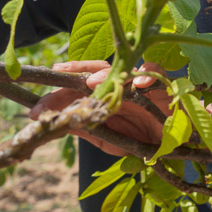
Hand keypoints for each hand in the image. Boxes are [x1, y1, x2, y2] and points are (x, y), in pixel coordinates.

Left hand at [31, 61, 166, 155]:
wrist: (175, 143)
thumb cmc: (140, 138)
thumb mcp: (108, 139)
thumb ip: (88, 128)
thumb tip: (60, 122)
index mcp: (105, 96)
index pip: (79, 87)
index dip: (58, 93)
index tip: (35, 108)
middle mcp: (120, 84)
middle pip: (96, 69)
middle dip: (76, 71)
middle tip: (58, 73)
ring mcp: (140, 83)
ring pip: (122, 68)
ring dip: (106, 73)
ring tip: (92, 82)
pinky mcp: (163, 84)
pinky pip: (155, 72)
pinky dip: (147, 75)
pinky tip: (137, 84)